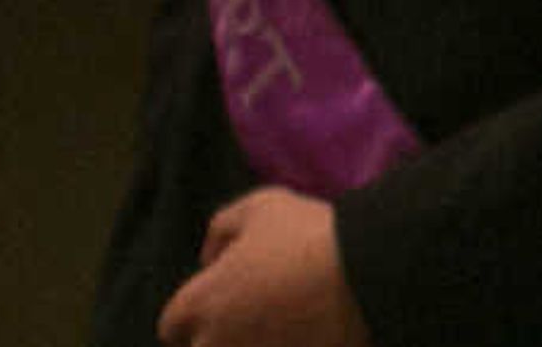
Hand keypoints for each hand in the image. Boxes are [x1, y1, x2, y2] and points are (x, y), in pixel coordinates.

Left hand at [158, 189, 362, 346]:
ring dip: (255, 340)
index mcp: (198, 305)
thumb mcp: (261, 207)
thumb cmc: (309, 235)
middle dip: (224, 333)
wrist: (368, 271)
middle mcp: (213, 344)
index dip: (197, 311)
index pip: (173, 325)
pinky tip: (309, 333)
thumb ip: (221, 228)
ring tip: (288, 322)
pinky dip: (288, 344)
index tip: (228, 297)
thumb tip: (210, 257)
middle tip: (262, 309)